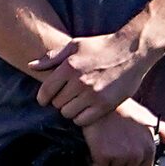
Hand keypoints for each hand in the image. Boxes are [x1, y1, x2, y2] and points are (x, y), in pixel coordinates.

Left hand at [35, 29, 154, 122]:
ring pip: (68, 114)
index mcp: (69, 66)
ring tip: (78, 102)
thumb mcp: (75, 45)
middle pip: (57, 104)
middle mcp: (79, 81)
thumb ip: (52, 57)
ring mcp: (93, 95)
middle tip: (67, 97)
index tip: (45, 99)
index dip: (43, 98)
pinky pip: (83, 120)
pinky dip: (82, 117)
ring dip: (70, 110)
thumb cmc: (102, 46)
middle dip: (59, 101)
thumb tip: (31, 66)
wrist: (132, 51)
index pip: (46, 91)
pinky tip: (86, 108)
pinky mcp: (105, 105)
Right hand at [82, 110, 157, 165]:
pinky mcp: (103, 155)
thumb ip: (163, 131)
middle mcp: (137, 155)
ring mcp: (120, 156)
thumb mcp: (147, 117)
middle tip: (110, 156)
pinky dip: (94, 165)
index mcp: (149, 149)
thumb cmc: (123, 109)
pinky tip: (94, 152)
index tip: (123, 159)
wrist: (101, 102)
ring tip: (102, 152)